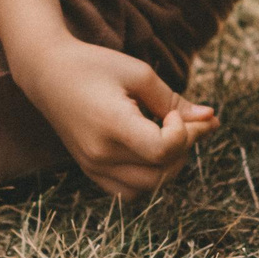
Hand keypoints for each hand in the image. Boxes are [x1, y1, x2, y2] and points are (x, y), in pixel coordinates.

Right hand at [13, 37, 217, 200]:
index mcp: (112, 126)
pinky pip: (128, 191)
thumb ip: (174, 101)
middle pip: (162, 172)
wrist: (47, 73)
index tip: (170, 112)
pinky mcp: (90, 171)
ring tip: (165, 137)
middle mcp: (101, 154)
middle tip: (182, 121)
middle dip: (184, 148)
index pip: (164, 150)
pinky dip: (147, 177)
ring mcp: (93, 166)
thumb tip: (211, 117)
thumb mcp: (139, 74)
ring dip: (168, 166)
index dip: (182, 132)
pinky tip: (148, 151)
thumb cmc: (94, 66)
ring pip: (149, 187)